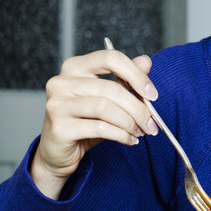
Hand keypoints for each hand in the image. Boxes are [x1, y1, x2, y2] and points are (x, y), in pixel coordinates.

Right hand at [30, 49, 158, 198]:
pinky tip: (129, 139)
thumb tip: (145, 61)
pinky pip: (99, 128)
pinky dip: (120, 135)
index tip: (152, 94)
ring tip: (140, 131)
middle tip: (151, 122)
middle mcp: (62, 82)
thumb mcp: (107, 98)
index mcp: (75, 67)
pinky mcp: (59, 128)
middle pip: (111, 88)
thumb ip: (125, 79)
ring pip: (105, 108)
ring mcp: (57, 104)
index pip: (110, 58)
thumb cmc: (84, 121)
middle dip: (138, 108)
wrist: (58, 152)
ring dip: (130, 122)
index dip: (136, 75)